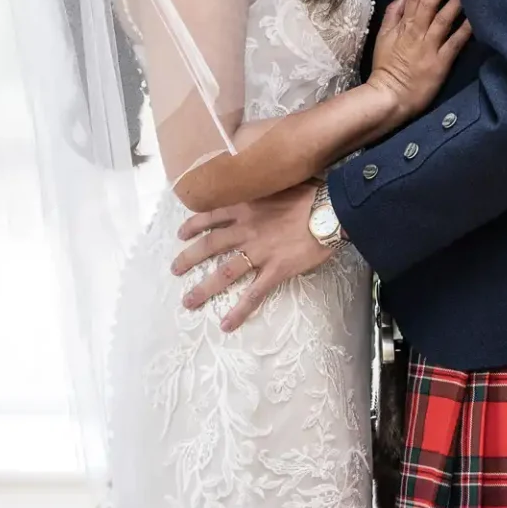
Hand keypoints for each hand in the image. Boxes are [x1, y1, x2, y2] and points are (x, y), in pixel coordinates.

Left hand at [173, 182, 332, 331]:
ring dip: (204, 288)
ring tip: (189, 301)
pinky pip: (254, 294)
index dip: (193, 225)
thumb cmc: (311, 194)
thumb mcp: (280, 183)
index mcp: (247, 207)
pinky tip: (227, 324)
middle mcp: (247, 230)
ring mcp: (260, 252)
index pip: (211, 216)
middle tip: (174, 270)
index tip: (181, 233)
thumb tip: (259, 186)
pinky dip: (240, 310)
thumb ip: (264, 190)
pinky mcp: (276, 270)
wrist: (331, 210)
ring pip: (225, 272)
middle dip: (189, 258)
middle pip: (210, 246)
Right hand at [368, 0, 470, 129]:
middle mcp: (416, 33)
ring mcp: (429, 48)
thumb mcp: (382, 37)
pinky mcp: (440, 63)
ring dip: (455, 0)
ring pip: (443, 18)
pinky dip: (465, 29)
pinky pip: (454, 43)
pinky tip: (475, 17)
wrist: (389, 98)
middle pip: (429, 2)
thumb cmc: (386, 68)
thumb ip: (393, 13)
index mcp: (402, 25)